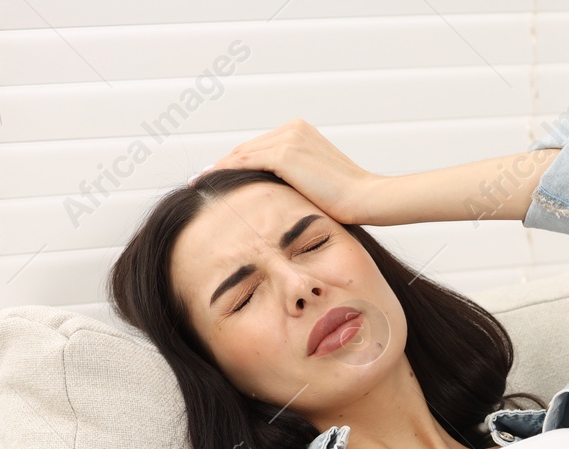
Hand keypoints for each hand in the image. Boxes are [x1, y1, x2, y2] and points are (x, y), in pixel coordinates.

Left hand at [189, 118, 381, 225]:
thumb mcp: (317, 181)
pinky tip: (209, 182)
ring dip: (219, 168)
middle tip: (201, 179)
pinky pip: (244, 162)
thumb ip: (295, 177)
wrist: (368, 198)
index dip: (237, 162)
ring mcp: (288, 138)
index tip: (219, 175)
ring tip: (200, 182)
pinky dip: (224, 171)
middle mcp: (292, 128)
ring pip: (242, 154)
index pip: (260, 148)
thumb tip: (271, 193)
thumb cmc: (349, 200)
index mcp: (301, 131)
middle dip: (224, 164)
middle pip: (247, 148)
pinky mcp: (284, 154)